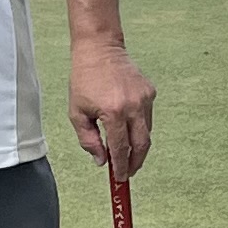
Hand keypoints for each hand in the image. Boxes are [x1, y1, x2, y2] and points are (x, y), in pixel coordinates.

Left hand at [69, 36, 156, 179]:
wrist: (100, 49)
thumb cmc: (84, 80)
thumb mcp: (77, 112)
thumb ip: (88, 140)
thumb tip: (101, 161)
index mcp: (113, 112)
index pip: (121, 148)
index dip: (121, 166)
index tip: (119, 178)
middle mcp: (133, 106)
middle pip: (142, 144)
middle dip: (136, 162)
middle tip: (128, 172)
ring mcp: (145, 98)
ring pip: (147, 132)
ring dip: (138, 145)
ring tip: (128, 153)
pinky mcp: (150, 92)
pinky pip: (147, 116)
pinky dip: (139, 126)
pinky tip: (128, 125)